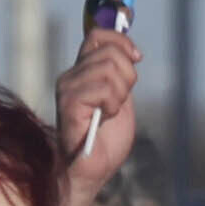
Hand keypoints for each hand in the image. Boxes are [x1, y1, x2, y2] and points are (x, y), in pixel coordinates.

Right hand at [52, 32, 141, 205]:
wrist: (91, 169)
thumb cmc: (105, 140)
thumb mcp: (119, 98)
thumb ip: (120, 75)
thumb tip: (131, 50)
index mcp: (81, 71)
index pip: (98, 35)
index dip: (122, 41)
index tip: (137, 58)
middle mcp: (70, 75)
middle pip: (111, 52)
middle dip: (128, 77)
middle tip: (119, 102)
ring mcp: (68, 88)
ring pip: (110, 69)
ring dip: (121, 95)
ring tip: (110, 112)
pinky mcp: (70, 102)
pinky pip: (104, 88)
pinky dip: (113, 105)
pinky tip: (104, 118)